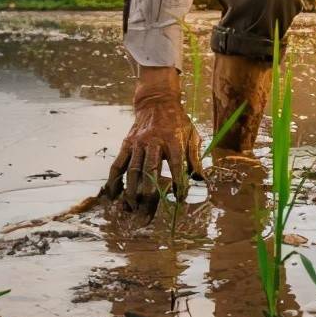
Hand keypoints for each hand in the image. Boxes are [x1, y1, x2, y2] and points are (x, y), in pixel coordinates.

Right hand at [105, 67, 202, 215]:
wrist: (156, 101)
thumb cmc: (177, 121)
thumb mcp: (192, 134)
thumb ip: (195, 158)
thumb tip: (202, 180)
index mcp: (173, 140)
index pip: (176, 165)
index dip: (178, 183)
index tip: (180, 199)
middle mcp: (154, 142)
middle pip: (150, 171)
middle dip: (148, 195)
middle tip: (146, 215)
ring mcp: (138, 143)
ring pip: (133, 170)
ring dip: (131, 191)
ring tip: (131, 209)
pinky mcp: (127, 143)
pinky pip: (118, 163)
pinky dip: (114, 180)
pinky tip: (114, 195)